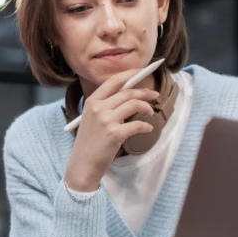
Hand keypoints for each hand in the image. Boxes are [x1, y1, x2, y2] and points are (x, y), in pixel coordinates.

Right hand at [65, 68, 159, 191]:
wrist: (83, 164)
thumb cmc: (89, 142)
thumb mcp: (91, 118)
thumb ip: (105, 105)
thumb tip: (129, 93)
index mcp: (91, 101)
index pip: (114, 81)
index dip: (131, 74)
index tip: (143, 72)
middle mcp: (98, 108)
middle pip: (128, 92)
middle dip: (145, 92)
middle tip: (154, 96)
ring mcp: (105, 120)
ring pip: (134, 104)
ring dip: (147, 107)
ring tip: (150, 112)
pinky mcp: (114, 134)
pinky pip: (138, 124)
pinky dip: (146, 126)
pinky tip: (148, 128)